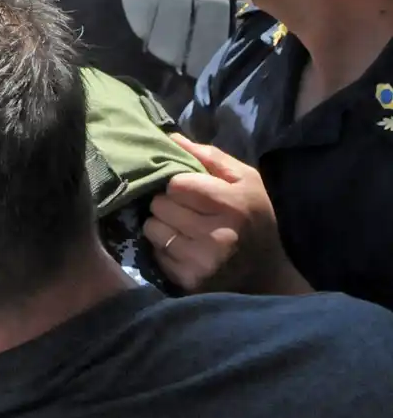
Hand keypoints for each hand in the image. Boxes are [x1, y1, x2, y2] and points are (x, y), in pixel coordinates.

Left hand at [143, 135, 306, 294]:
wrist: (266, 277)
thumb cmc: (254, 220)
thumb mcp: (246, 181)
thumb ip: (210, 156)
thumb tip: (170, 138)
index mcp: (233, 205)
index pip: (177, 184)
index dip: (179, 183)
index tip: (189, 190)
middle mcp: (216, 235)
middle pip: (160, 204)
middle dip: (168, 203)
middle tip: (186, 210)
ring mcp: (201, 261)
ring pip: (152, 227)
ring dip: (162, 225)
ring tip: (183, 228)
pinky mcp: (188, 280)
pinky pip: (155, 251)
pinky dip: (164, 247)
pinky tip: (184, 247)